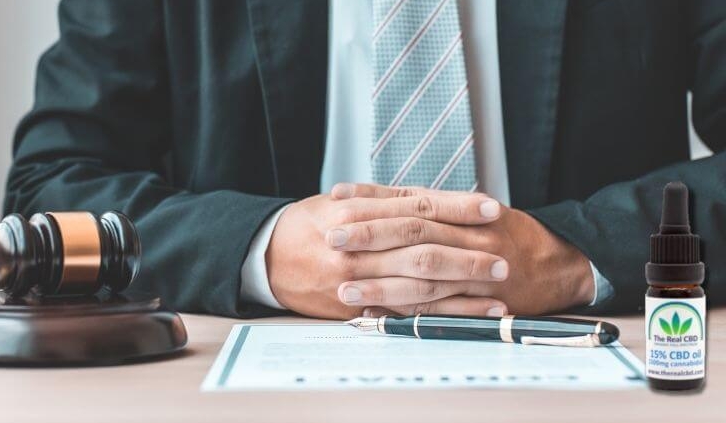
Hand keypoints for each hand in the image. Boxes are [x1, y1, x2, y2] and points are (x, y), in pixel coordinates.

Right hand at [265, 188, 508, 318]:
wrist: (266, 258)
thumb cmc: (308, 225)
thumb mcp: (340, 202)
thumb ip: (383, 200)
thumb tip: (431, 199)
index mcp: (358, 211)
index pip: (417, 206)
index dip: (456, 207)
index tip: (491, 208)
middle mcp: (359, 245)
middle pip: (424, 247)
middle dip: (467, 253)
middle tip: (503, 257)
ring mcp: (358, 277)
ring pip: (418, 284)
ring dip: (462, 289)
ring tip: (498, 290)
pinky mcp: (357, 305)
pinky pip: (405, 311)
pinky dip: (440, 313)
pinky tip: (469, 314)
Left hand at [329, 183, 594, 316]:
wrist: (563, 262)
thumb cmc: (511, 235)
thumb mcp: (475, 211)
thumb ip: (433, 207)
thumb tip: (380, 201)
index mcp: (462, 209)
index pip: (409, 198)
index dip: (371, 198)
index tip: (336, 199)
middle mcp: (468, 233)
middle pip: (412, 229)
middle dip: (369, 234)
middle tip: (331, 237)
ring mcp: (476, 267)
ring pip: (422, 271)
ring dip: (379, 281)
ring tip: (343, 287)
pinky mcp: (483, 299)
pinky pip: (440, 305)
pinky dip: (407, 310)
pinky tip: (377, 313)